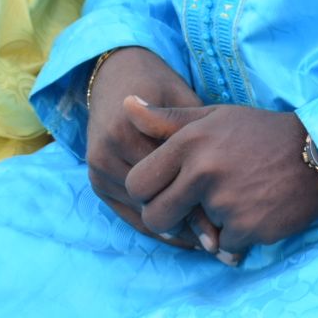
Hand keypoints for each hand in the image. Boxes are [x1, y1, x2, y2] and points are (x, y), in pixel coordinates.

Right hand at [85, 48, 220, 252]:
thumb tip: (223, 183)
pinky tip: (180, 236)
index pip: (167, 176)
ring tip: (203, 242)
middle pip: (152, 199)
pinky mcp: (95, 181)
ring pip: (139, 212)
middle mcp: (107, 150)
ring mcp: (97, 167)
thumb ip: (195, 137)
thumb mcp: (182, 101)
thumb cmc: (159, 86)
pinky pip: (126, 215)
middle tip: (216, 241)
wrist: (116, 75)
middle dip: (185, 221)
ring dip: (171, 229)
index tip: (222, 223)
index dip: (196, 202)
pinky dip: (153, 228)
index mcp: (128, 126)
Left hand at [124, 101, 317, 266]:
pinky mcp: (248, 228)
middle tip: (189, 210)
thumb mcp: (214, 116)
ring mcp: (226, 202)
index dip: (146, 192)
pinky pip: (224, 248)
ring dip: (208, 228)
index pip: (137, 182)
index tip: (164, 191)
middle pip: (156, 217)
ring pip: (192, 235)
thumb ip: (167, 118)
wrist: (317, 152)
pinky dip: (236, 239)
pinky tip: (253, 215)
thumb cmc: (260, 132)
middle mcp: (203, 171)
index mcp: (189, 142)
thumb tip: (126, 103)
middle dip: (168, 219)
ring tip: (233, 204)